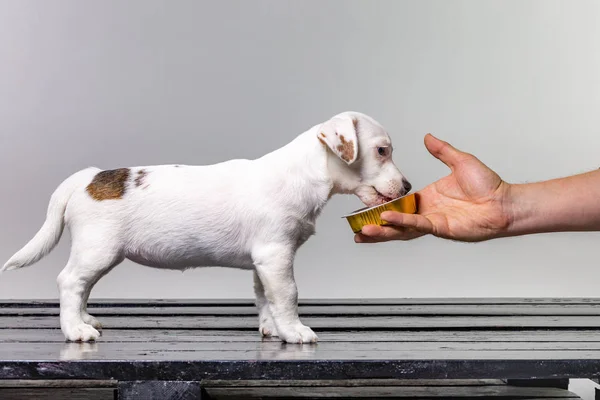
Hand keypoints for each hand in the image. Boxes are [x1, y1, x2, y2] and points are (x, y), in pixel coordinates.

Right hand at [355, 134, 511, 242]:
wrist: (504, 201)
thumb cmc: (488, 185)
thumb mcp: (460, 161)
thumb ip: (441, 151)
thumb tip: (427, 137)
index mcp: (426, 198)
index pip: (397, 203)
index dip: (380, 206)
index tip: (364, 207)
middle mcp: (426, 211)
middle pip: (394, 221)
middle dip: (374, 226)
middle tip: (354, 228)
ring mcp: (432, 221)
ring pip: (400, 228)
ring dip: (381, 231)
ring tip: (361, 232)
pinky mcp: (440, 227)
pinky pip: (416, 224)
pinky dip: (401, 222)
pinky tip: (386, 219)